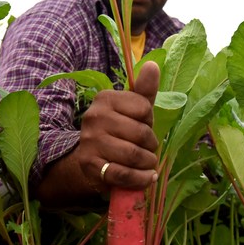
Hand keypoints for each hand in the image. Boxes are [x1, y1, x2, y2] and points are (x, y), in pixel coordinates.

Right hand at [78, 61, 160, 190]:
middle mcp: (94, 117)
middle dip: (150, 145)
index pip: (143, 108)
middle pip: (140, 133)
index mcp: (105, 99)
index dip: (149, 121)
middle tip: (148, 149)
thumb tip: (153, 65)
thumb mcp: (131, 108)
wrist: (91, 157)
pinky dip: (140, 179)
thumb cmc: (119, 129)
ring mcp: (90, 142)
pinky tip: (147, 178)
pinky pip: (123, 174)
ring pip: (133, 155)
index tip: (143, 125)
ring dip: (147, 163)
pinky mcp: (90, 165)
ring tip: (148, 164)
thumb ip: (144, 90)